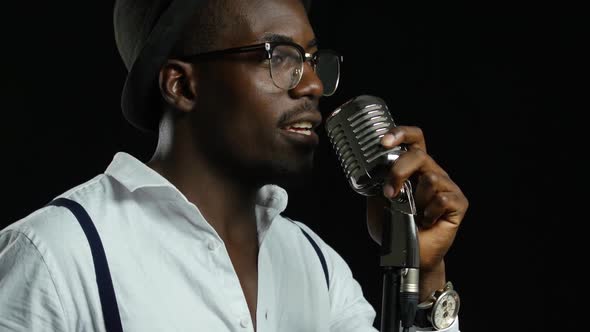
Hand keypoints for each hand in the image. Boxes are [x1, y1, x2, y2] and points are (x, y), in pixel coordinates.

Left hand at [366, 126, 468, 299]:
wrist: (407, 255)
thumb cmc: (394, 227)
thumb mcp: (377, 201)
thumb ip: (377, 181)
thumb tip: (373, 166)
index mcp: (414, 168)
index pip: (413, 139)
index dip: (401, 133)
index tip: (384, 142)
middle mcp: (432, 172)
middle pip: (419, 155)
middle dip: (400, 171)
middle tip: (390, 192)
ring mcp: (447, 186)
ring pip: (431, 178)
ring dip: (416, 199)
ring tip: (415, 214)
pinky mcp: (458, 203)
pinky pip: (442, 198)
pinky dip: (429, 212)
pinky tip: (426, 221)